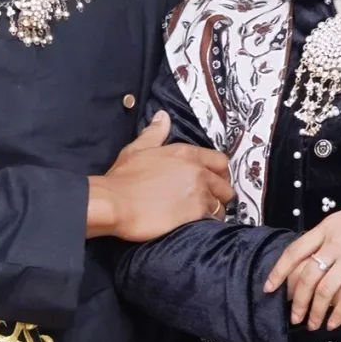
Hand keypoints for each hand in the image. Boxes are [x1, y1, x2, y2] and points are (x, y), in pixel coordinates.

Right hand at [88, 112, 233, 241]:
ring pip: (222, 203)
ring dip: (215, 209)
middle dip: (220, 192)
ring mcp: (199, 192)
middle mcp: (198, 170)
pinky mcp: (197, 213)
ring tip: (202, 214)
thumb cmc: (123, 178)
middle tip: (209, 199)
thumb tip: (162, 116)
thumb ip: (155, 133)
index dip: (219, 172)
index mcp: (186, 153)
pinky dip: (209, 222)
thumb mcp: (137, 149)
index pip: (219, 160)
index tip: (212, 180)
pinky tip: (197, 224)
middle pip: (225, 183)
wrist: (115, 203)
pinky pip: (213, 219)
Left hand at [265, 184, 340, 329]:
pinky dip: (337, 313)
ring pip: (324, 291)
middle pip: (306, 276)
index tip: (269, 288)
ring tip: (312, 324)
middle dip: (297, 301)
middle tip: (294, 316)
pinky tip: (334, 323)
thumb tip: (316, 252)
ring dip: (315, 312)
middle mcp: (335, 242)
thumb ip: (330, 235)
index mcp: (326, 228)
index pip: (293, 252)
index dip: (279, 272)